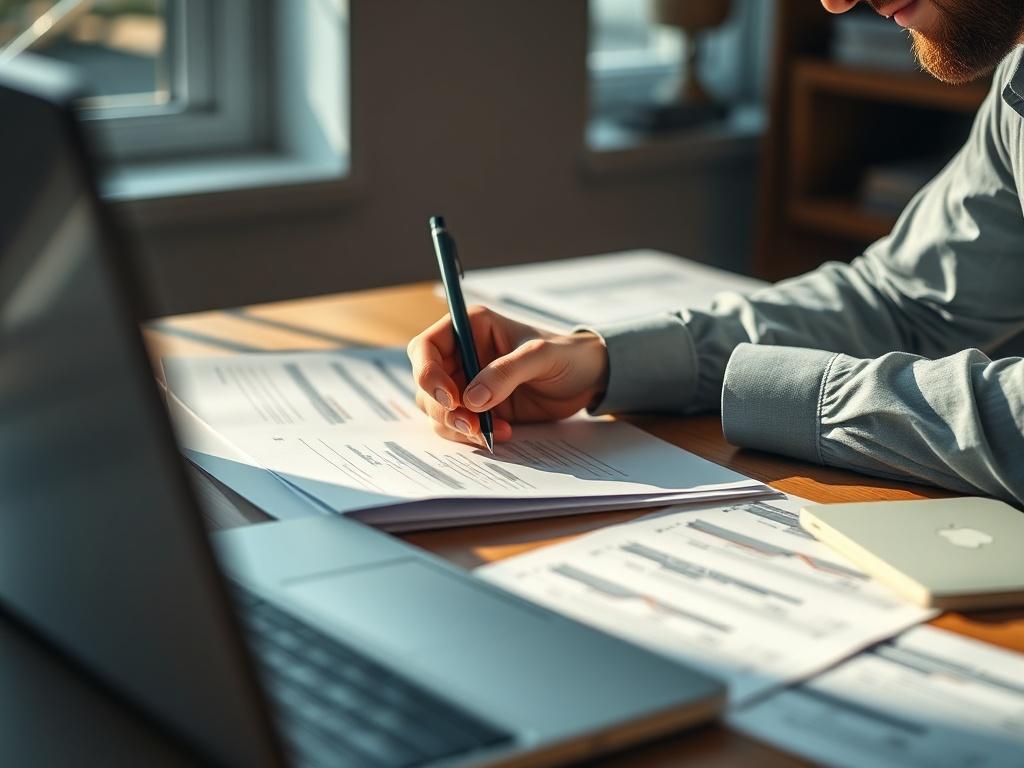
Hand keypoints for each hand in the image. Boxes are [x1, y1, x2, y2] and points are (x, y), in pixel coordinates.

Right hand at [406, 306, 608, 445]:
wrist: (588, 380)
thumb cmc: (567, 355)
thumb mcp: (540, 356)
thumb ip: (506, 372)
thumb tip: (471, 399)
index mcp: (469, 327)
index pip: (425, 348)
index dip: (427, 374)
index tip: (450, 398)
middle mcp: (462, 354)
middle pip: (426, 385)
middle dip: (444, 409)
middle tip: (472, 425)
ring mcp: (468, 384)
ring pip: (438, 410)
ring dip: (457, 426)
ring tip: (490, 432)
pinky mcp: (479, 409)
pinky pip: (459, 426)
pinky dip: (473, 435)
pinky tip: (503, 433)